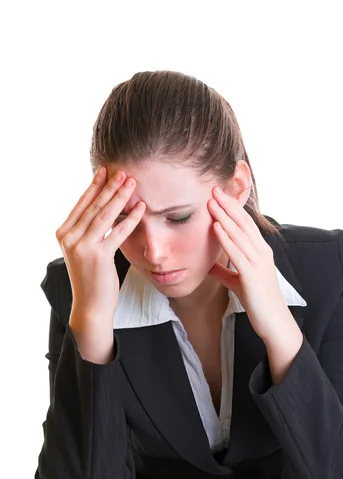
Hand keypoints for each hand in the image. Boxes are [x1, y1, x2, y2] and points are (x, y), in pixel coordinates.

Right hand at [56, 167, 145, 322]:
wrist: (91, 305)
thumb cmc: (91, 278)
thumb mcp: (84, 250)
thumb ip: (88, 230)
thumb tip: (103, 207)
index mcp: (63, 233)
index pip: (81, 204)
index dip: (94, 186)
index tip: (105, 171)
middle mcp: (69, 238)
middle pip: (93, 206)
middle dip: (110, 187)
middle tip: (123, 171)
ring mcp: (82, 247)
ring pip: (104, 215)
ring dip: (120, 197)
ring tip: (132, 183)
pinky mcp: (98, 256)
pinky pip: (117, 232)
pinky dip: (131, 219)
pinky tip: (142, 208)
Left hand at [207, 186, 286, 340]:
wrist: (274, 323)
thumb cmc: (258, 302)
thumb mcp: (238, 283)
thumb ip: (224, 272)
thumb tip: (208, 265)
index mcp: (260, 252)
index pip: (245, 224)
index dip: (232, 208)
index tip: (218, 196)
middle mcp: (262, 252)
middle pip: (243, 223)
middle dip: (228, 205)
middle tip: (213, 189)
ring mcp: (259, 262)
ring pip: (239, 234)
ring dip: (224, 216)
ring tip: (211, 202)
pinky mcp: (252, 275)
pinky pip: (237, 252)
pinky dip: (226, 238)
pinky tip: (216, 227)